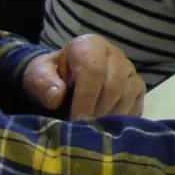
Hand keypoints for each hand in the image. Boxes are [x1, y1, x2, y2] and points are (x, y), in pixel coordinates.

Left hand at [20, 34, 145, 118]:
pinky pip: (137, 103)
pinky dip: (123, 117)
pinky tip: (107, 125)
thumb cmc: (50, 77)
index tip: (76, 120)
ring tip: (93, 128)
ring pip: (129, 93)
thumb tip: (56, 97)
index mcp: (89, 45)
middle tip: (84, 128)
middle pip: (115, 84)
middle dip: (98, 110)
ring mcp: (129, 70)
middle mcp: (114, 54)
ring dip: (111, 115)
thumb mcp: (37, 76)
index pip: (93, 71)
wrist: (63, 79)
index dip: (86, 98)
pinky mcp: (137, 86)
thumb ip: (42, 83)